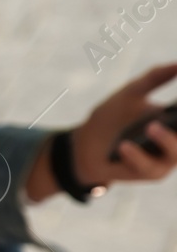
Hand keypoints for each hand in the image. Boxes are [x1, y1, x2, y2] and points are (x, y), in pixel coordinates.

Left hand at [26, 63, 176, 200]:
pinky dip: (137, 156)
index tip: (176, 106)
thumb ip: (155, 78)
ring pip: (174, 154)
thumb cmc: (112, 118)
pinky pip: (147, 167)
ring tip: (152, 127)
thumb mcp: (131, 93)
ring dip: (165, 141)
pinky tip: (125, 146)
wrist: (85, 145)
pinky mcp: (150, 174)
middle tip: (172, 116)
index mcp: (176, 123)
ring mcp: (167, 159)